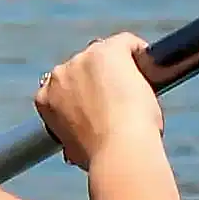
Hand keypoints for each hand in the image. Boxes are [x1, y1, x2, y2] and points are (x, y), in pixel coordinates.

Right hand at [33, 34, 164, 174]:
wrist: (119, 150)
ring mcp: (84, 59)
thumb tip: (75, 149)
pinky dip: (140, 52)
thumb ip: (73, 136)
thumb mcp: (75, 149)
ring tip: (138, 87)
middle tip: (120, 97)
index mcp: (45, 99)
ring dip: (118, 67)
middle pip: (83, 67)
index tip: (99, 104)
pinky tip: (152, 66)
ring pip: (104, 54)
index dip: (83, 93)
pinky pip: (126, 42)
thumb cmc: (102, 157)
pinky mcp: (109, 50)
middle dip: (99, 79)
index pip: (65, 85)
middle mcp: (59, 75)